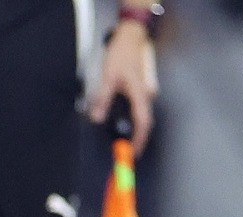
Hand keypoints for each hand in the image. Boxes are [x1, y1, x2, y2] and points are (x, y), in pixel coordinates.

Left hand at [88, 22, 157, 152]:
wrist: (130, 37)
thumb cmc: (121, 54)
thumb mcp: (108, 76)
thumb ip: (102, 98)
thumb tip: (96, 119)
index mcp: (140, 94)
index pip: (143, 123)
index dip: (139, 140)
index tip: (132, 154)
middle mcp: (145, 95)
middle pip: (144, 122)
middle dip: (136, 138)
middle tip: (124, 152)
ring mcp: (144, 92)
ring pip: (141, 115)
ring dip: (133, 129)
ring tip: (122, 142)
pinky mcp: (140, 89)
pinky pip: (137, 108)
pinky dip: (131, 119)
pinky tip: (120, 123)